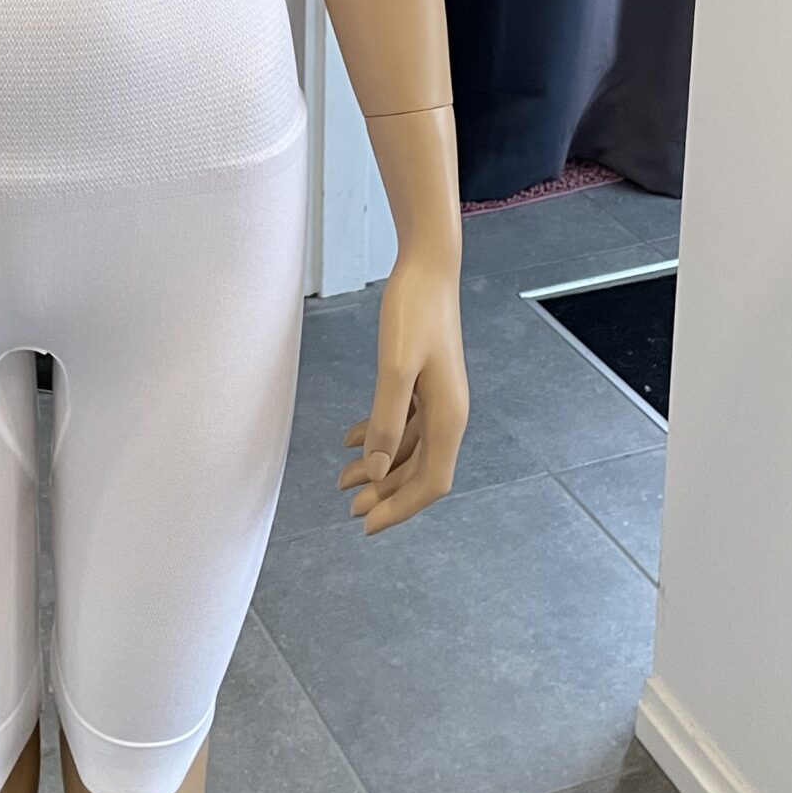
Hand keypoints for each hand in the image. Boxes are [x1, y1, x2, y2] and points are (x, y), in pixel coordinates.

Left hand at [339, 244, 468, 535]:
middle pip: (419, 471)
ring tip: (341, 478)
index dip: (400, 507)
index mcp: (450, 417)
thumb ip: (388, 418)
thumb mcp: (395, 367)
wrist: (427, 268)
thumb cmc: (414, 312)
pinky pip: (404, 422)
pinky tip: (350, 439)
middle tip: (349, 507)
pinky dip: (379, 435)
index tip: (367, 523)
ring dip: (379, 467)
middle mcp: (449, 413)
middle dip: (386, 494)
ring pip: (409, 449)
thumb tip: (379, 469)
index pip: (430, 482)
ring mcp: (438, 398)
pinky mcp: (424, 383)